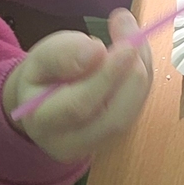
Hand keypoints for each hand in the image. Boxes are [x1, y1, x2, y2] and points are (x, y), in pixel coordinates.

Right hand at [2, 9, 151, 162]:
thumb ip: (63, 53)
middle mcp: (69, 143)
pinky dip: (142, 80)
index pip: (78, 105)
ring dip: (141, 74)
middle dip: (132, 76)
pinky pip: (136, 110)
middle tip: (133, 38)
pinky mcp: (114, 138)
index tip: (126, 45)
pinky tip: (136, 55)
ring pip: (130, 114)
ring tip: (133, 40)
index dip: (107, 76)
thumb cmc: (42, 76)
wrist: (42, 102)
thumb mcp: (41, 57)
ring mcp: (94, 146)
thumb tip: (96, 52)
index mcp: (42, 122)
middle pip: (113, 118)